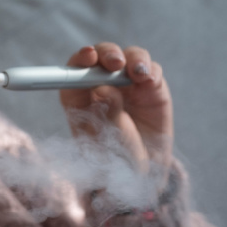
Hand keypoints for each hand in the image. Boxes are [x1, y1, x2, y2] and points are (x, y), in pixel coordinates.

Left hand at [59, 43, 173, 170]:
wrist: (143, 173)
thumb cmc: (116, 159)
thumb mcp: (108, 142)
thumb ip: (107, 114)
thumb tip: (103, 89)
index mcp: (79, 99)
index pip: (74, 72)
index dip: (80, 60)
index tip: (88, 56)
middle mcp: (102, 86)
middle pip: (101, 57)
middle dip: (107, 53)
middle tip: (116, 63)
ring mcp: (127, 85)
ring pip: (128, 57)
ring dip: (133, 59)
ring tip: (139, 74)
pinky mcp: (151, 87)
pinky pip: (152, 70)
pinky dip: (151, 70)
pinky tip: (150, 80)